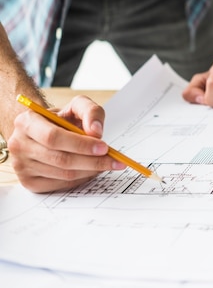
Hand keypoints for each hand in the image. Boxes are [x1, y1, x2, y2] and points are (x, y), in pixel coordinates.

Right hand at [8, 96, 124, 192]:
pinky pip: (61, 184)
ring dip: (90, 171)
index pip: (54, 137)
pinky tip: (91, 170)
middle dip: (92, 161)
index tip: (104, 147)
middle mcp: (19, 144)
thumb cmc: (62, 119)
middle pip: (60, 159)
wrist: (44, 131)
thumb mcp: (77, 106)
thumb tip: (96, 131)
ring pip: (63, 174)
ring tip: (106, 163)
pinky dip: (81, 179)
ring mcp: (22, 166)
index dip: (81, 144)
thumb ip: (91, 111)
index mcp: (27, 122)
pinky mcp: (29, 182)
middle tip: (114, 160)